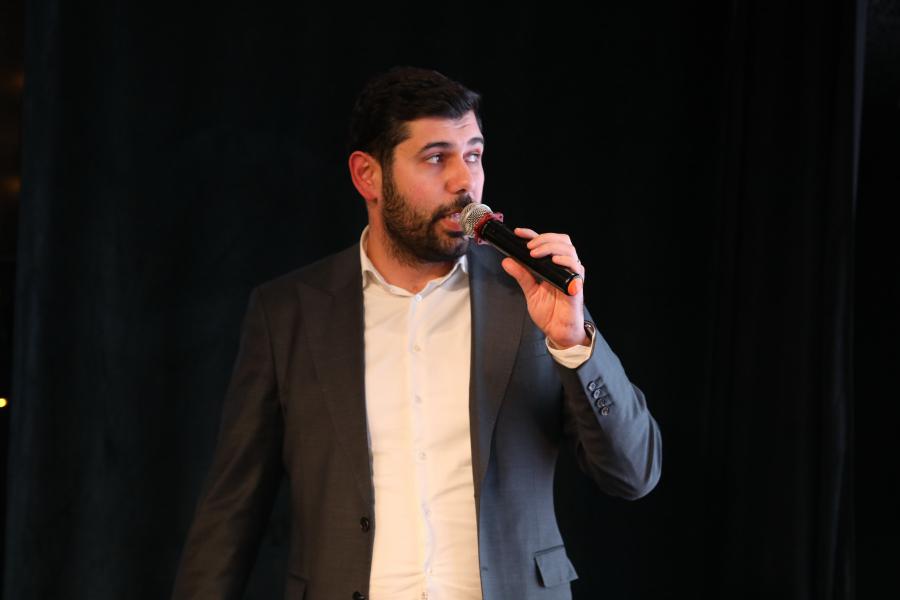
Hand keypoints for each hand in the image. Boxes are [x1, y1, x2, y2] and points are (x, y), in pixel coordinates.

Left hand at [500, 228, 588, 348]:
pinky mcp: (577, 284)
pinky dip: (565, 260)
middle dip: (544, 238)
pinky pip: (576, 267)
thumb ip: (521, 275)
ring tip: (535, 253)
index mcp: (553, 265)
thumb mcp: (530, 290)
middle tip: (529, 246)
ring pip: (569, 249)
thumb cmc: (549, 312)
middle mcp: (565, 266)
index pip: (547, 242)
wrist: (558, 330)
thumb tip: (507, 261)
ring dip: (551, 247)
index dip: (534, 234)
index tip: (519, 233)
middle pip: (561, 240)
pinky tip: (554, 261)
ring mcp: (572, 274)